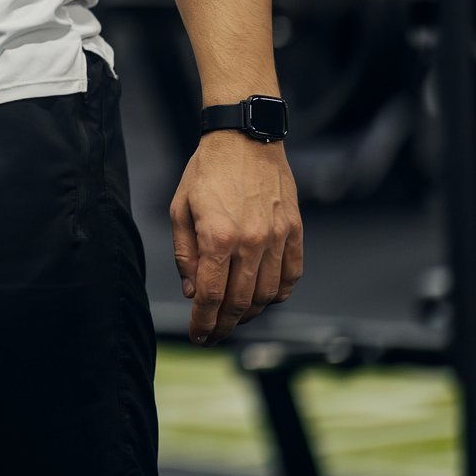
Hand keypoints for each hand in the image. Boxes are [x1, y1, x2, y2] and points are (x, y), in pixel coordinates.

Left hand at [170, 134, 302, 343]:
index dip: (203, 322)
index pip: (211, 295)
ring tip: (234, 318)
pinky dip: (278, 295)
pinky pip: (291, 276)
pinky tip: (264, 299)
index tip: (198, 336)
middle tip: (213, 335)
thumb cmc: (207, 171)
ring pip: (267, 295)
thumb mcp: (180, 208)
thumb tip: (192, 292)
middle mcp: (250, 242)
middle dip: (224, 325)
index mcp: (218, 237)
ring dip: (250, 313)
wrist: (246, 139)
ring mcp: (277, 238)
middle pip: (240, 302)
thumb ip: (185, 254)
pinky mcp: (295, 232)